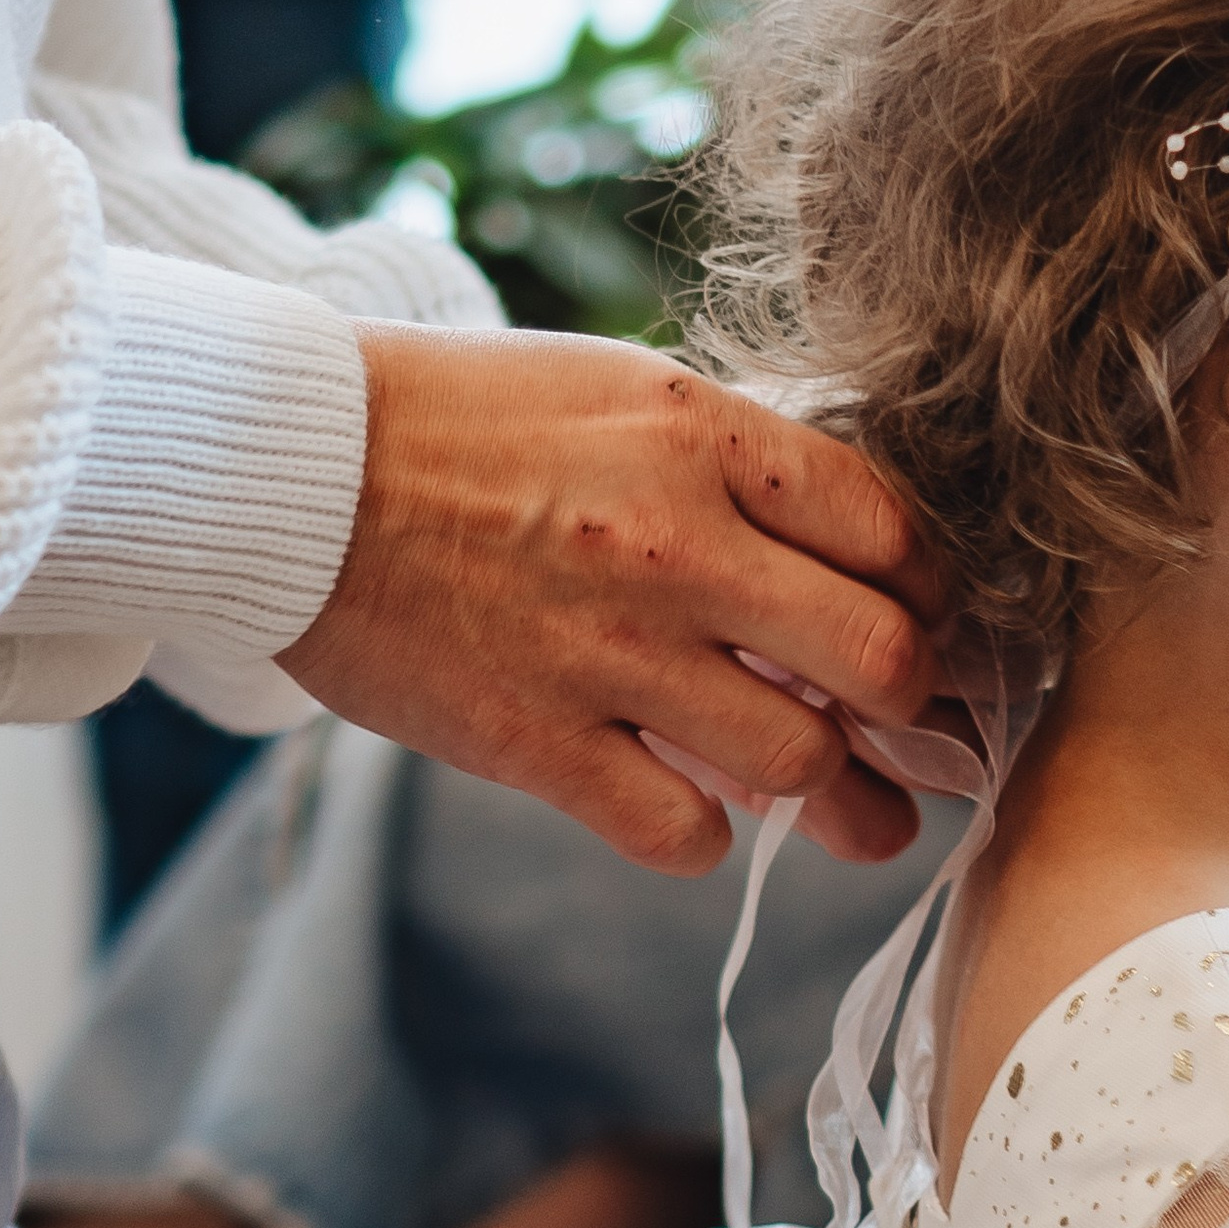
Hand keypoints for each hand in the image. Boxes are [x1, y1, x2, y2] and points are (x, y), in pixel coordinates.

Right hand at [282, 327, 942, 873]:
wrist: (289, 474)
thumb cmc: (464, 423)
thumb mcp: (624, 393)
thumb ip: (744, 468)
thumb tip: (865, 560)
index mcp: (705, 440)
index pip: (896, 534)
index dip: (939, 598)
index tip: (934, 630)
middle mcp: (675, 546)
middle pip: (884, 660)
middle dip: (918, 710)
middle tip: (916, 733)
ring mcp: (606, 652)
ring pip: (799, 761)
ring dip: (832, 793)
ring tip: (846, 807)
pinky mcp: (536, 741)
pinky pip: (682, 833)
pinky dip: (704, 834)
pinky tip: (692, 804)